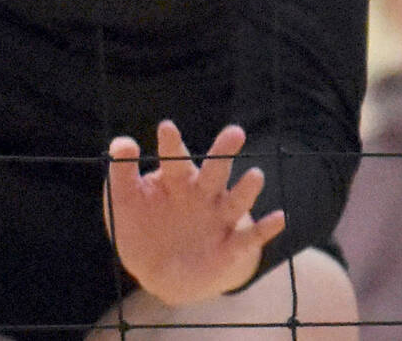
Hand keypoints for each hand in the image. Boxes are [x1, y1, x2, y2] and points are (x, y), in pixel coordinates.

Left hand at [102, 121, 282, 306]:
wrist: (158, 273)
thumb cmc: (140, 226)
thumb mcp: (123, 201)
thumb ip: (121, 172)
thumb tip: (124, 142)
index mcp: (174, 179)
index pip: (173, 157)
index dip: (171, 143)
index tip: (166, 127)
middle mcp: (200, 195)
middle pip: (214, 170)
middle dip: (223, 152)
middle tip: (235, 132)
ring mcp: (217, 220)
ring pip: (235, 200)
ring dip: (246, 189)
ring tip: (255, 176)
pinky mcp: (229, 248)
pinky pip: (249, 238)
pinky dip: (266, 229)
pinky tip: (279, 218)